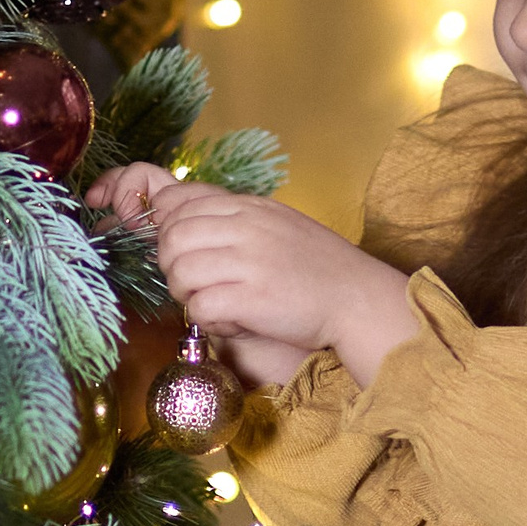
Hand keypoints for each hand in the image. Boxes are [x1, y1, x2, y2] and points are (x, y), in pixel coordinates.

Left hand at [84, 164, 312, 387]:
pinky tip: (232, 322)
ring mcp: (249, 262)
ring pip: (180, 273)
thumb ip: (236, 220)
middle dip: (172, 267)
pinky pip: (200, 308)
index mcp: (249, 207)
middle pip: (172, 237)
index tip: (183, 254)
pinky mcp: (252, 299)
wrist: (358, 298)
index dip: (168, 230)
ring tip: (213, 304)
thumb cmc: (319, 268)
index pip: (180, 203)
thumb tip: (183, 221)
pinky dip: (207, 321)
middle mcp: (246, 227)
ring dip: (187, 295)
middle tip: (195, 286)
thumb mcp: (277, 225)